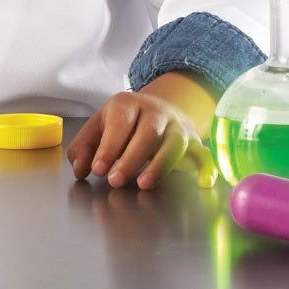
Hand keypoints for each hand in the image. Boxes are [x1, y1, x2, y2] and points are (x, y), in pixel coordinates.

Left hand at [67, 90, 217, 189]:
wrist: (159, 111)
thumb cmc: (123, 125)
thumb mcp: (98, 129)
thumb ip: (84, 149)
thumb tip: (80, 170)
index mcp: (127, 104)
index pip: (120, 123)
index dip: (109, 147)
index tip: (98, 169)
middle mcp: (156, 111)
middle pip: (148, 132)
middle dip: (131, 158)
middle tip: (115, 181)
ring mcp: (178, 126)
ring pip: (175, 142)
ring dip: (160, 165)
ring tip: (144, 184)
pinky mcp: (195, 142)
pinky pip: (205, 154)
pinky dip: (207, 168)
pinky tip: (202, 183)